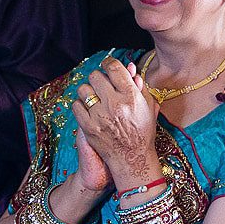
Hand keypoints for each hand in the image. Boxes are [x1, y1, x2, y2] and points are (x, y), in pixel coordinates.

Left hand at [71, 57, 158, 188]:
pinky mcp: (88, 128)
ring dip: (88, 91)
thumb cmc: (143, 132)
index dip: (109, 63)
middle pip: (96, 76)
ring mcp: (100, 116)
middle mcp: (115, 104)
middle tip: (101, 84)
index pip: (114, 68)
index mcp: (132, 97)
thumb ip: (139, 86)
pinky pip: (76, 106)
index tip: (107, 65)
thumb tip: (130, 67)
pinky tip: (88, 110)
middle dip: (98, 78)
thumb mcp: (148, 107)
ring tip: (94, 98)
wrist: (133, 160)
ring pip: (83, 89)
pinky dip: (81, 106)